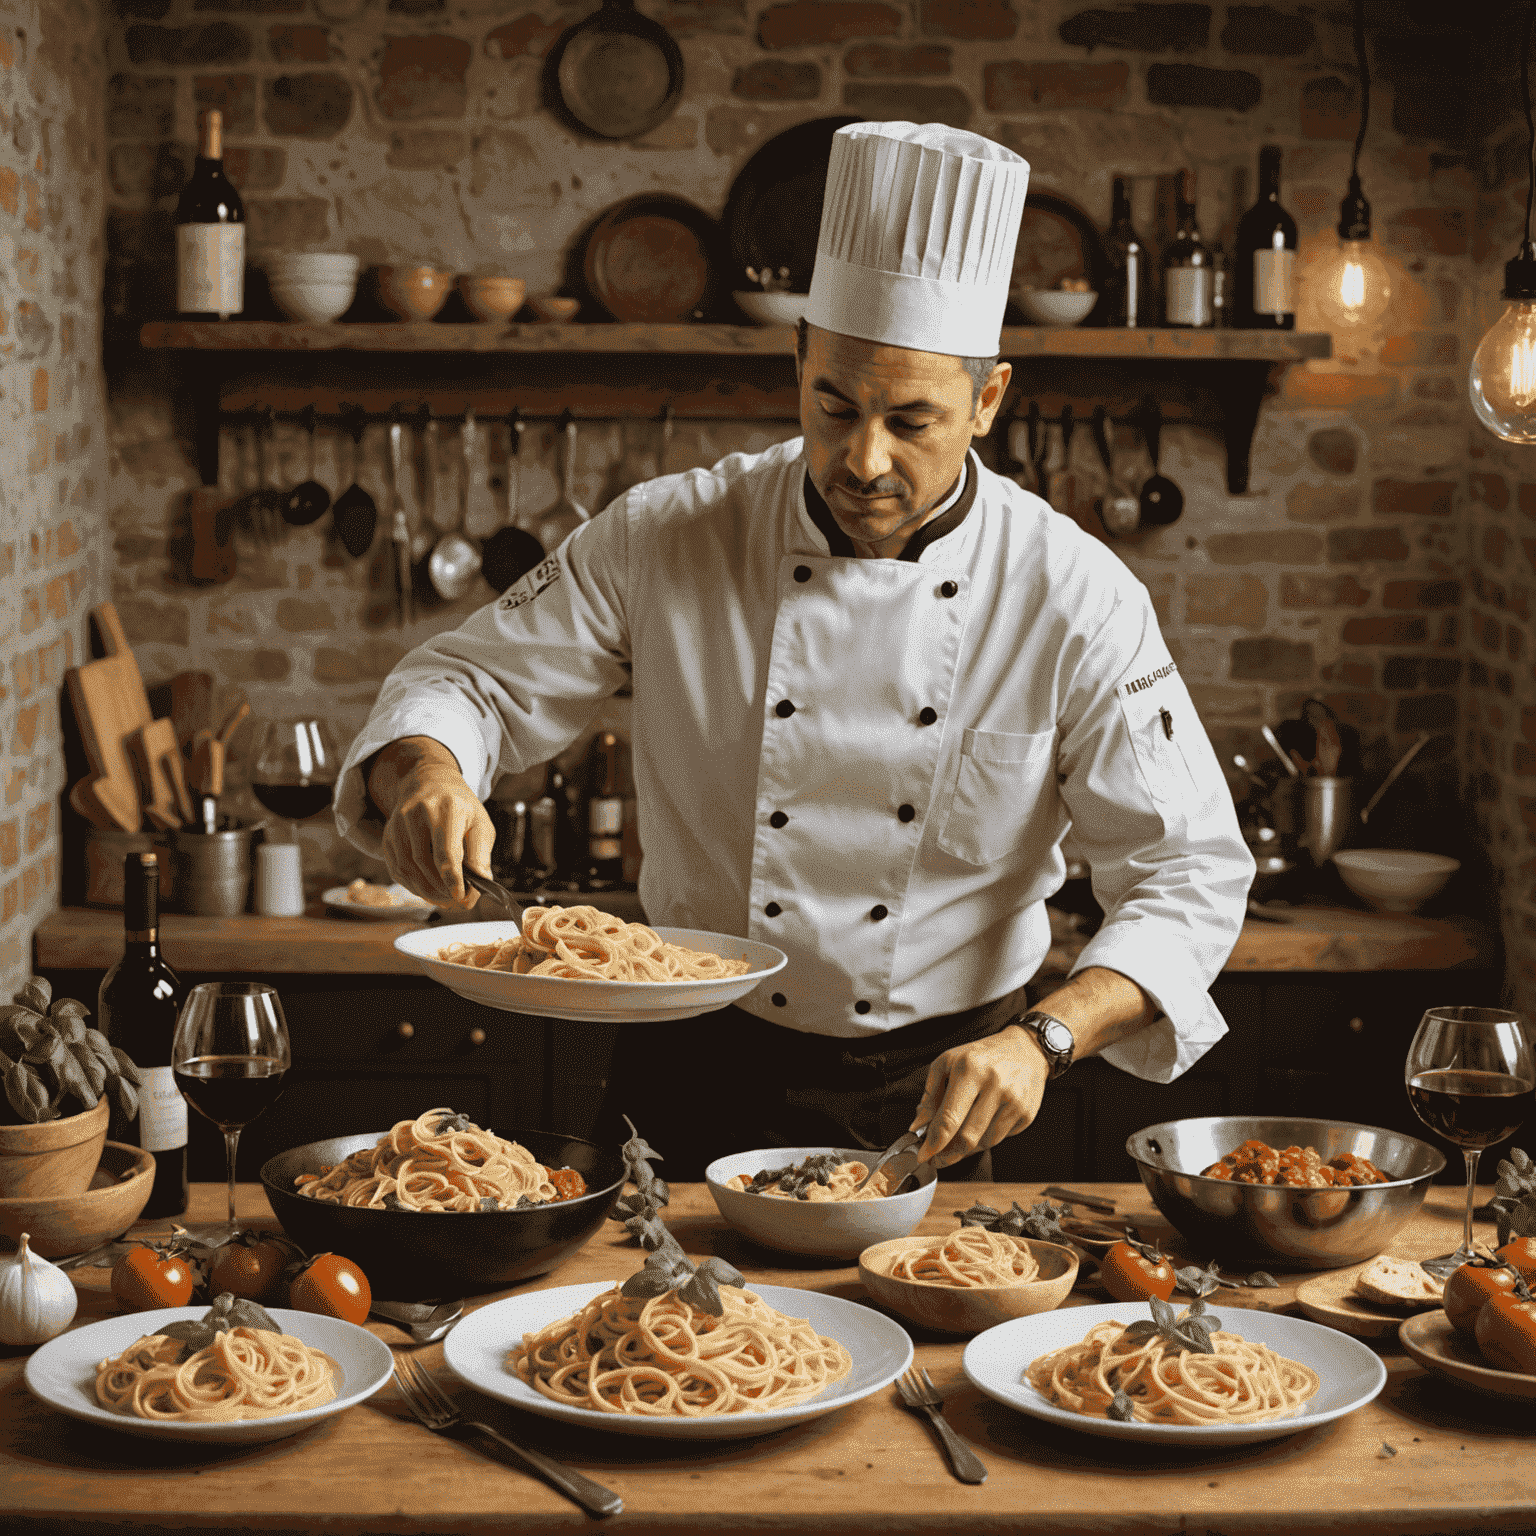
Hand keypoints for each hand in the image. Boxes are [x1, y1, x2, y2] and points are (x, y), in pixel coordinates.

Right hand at [374, 744, 495, 908]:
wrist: (431, 782)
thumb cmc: (461, 807)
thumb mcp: (480, 824)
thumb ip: (480, 855)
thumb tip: (479, 886)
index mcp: (447, 808)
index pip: (446, 851)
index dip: (453, 879)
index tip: (462, 898)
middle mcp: (418, 812)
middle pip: (424, 862)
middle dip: (441, 889)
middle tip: (456, 903)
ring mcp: (399, 822)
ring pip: (407, 867)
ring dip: (425, 891)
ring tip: (443, 900)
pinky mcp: (389, 833)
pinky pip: (396, 867)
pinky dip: (412, 885)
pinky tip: (427, 890)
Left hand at [910, 1026, 1047, 1167]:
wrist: (1025, 1049)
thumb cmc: (981, 1057)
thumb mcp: (948, 1063)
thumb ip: (930, 1094)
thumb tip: (918, 1125)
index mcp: (970, 1069)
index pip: (949, 1118)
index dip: (934, 1143)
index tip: (923, 1156)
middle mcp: (994, 1084)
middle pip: (967, 1137)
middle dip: (948, 1154)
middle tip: (937, 1159)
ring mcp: (1013, 1100)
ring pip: (984, 1142)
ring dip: (965, 1150)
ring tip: (955, 1145)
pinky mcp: (1026, 1113)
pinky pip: (1000, 1139)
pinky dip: (984, 1141)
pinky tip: (978, 1131)